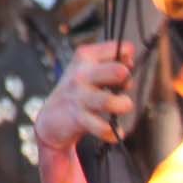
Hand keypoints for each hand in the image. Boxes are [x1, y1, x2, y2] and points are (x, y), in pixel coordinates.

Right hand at [38, 40, 138, 154]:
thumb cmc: (78, 91)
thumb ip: (111, 62)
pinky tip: (116, 132)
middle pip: (117, 72)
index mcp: (86, 57)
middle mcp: (81, 74)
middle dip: (127, 80)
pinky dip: (113, 132)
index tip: (125, 68)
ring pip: (108, 101)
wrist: (51, 118)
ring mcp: (79, 96)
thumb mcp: (89, 70)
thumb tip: (130, 60)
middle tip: (125, 87)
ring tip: (124, 106)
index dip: (127, 60)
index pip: (117, 49)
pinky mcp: (78, 118)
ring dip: (122, 105)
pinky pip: (102, 127)